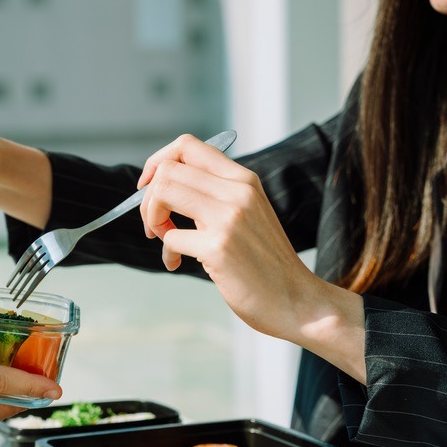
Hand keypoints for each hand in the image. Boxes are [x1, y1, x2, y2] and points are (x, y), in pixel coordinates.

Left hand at [137, 134, 322, 339]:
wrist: (298, 301)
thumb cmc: (265, 262)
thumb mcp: (247, 213)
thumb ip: (215, 195)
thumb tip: (163, 186)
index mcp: (243, 179)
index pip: (187, 145)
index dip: (157, 163)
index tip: (148, 187)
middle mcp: (238, 191)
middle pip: (167, 170)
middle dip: (148, 198)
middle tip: (155, 225)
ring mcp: (229, 217)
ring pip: (163, 192)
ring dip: (152, 219)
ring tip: (164, 239)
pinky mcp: (219, 247)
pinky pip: (170, 237)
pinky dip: (167, 253)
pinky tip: (177, 264)